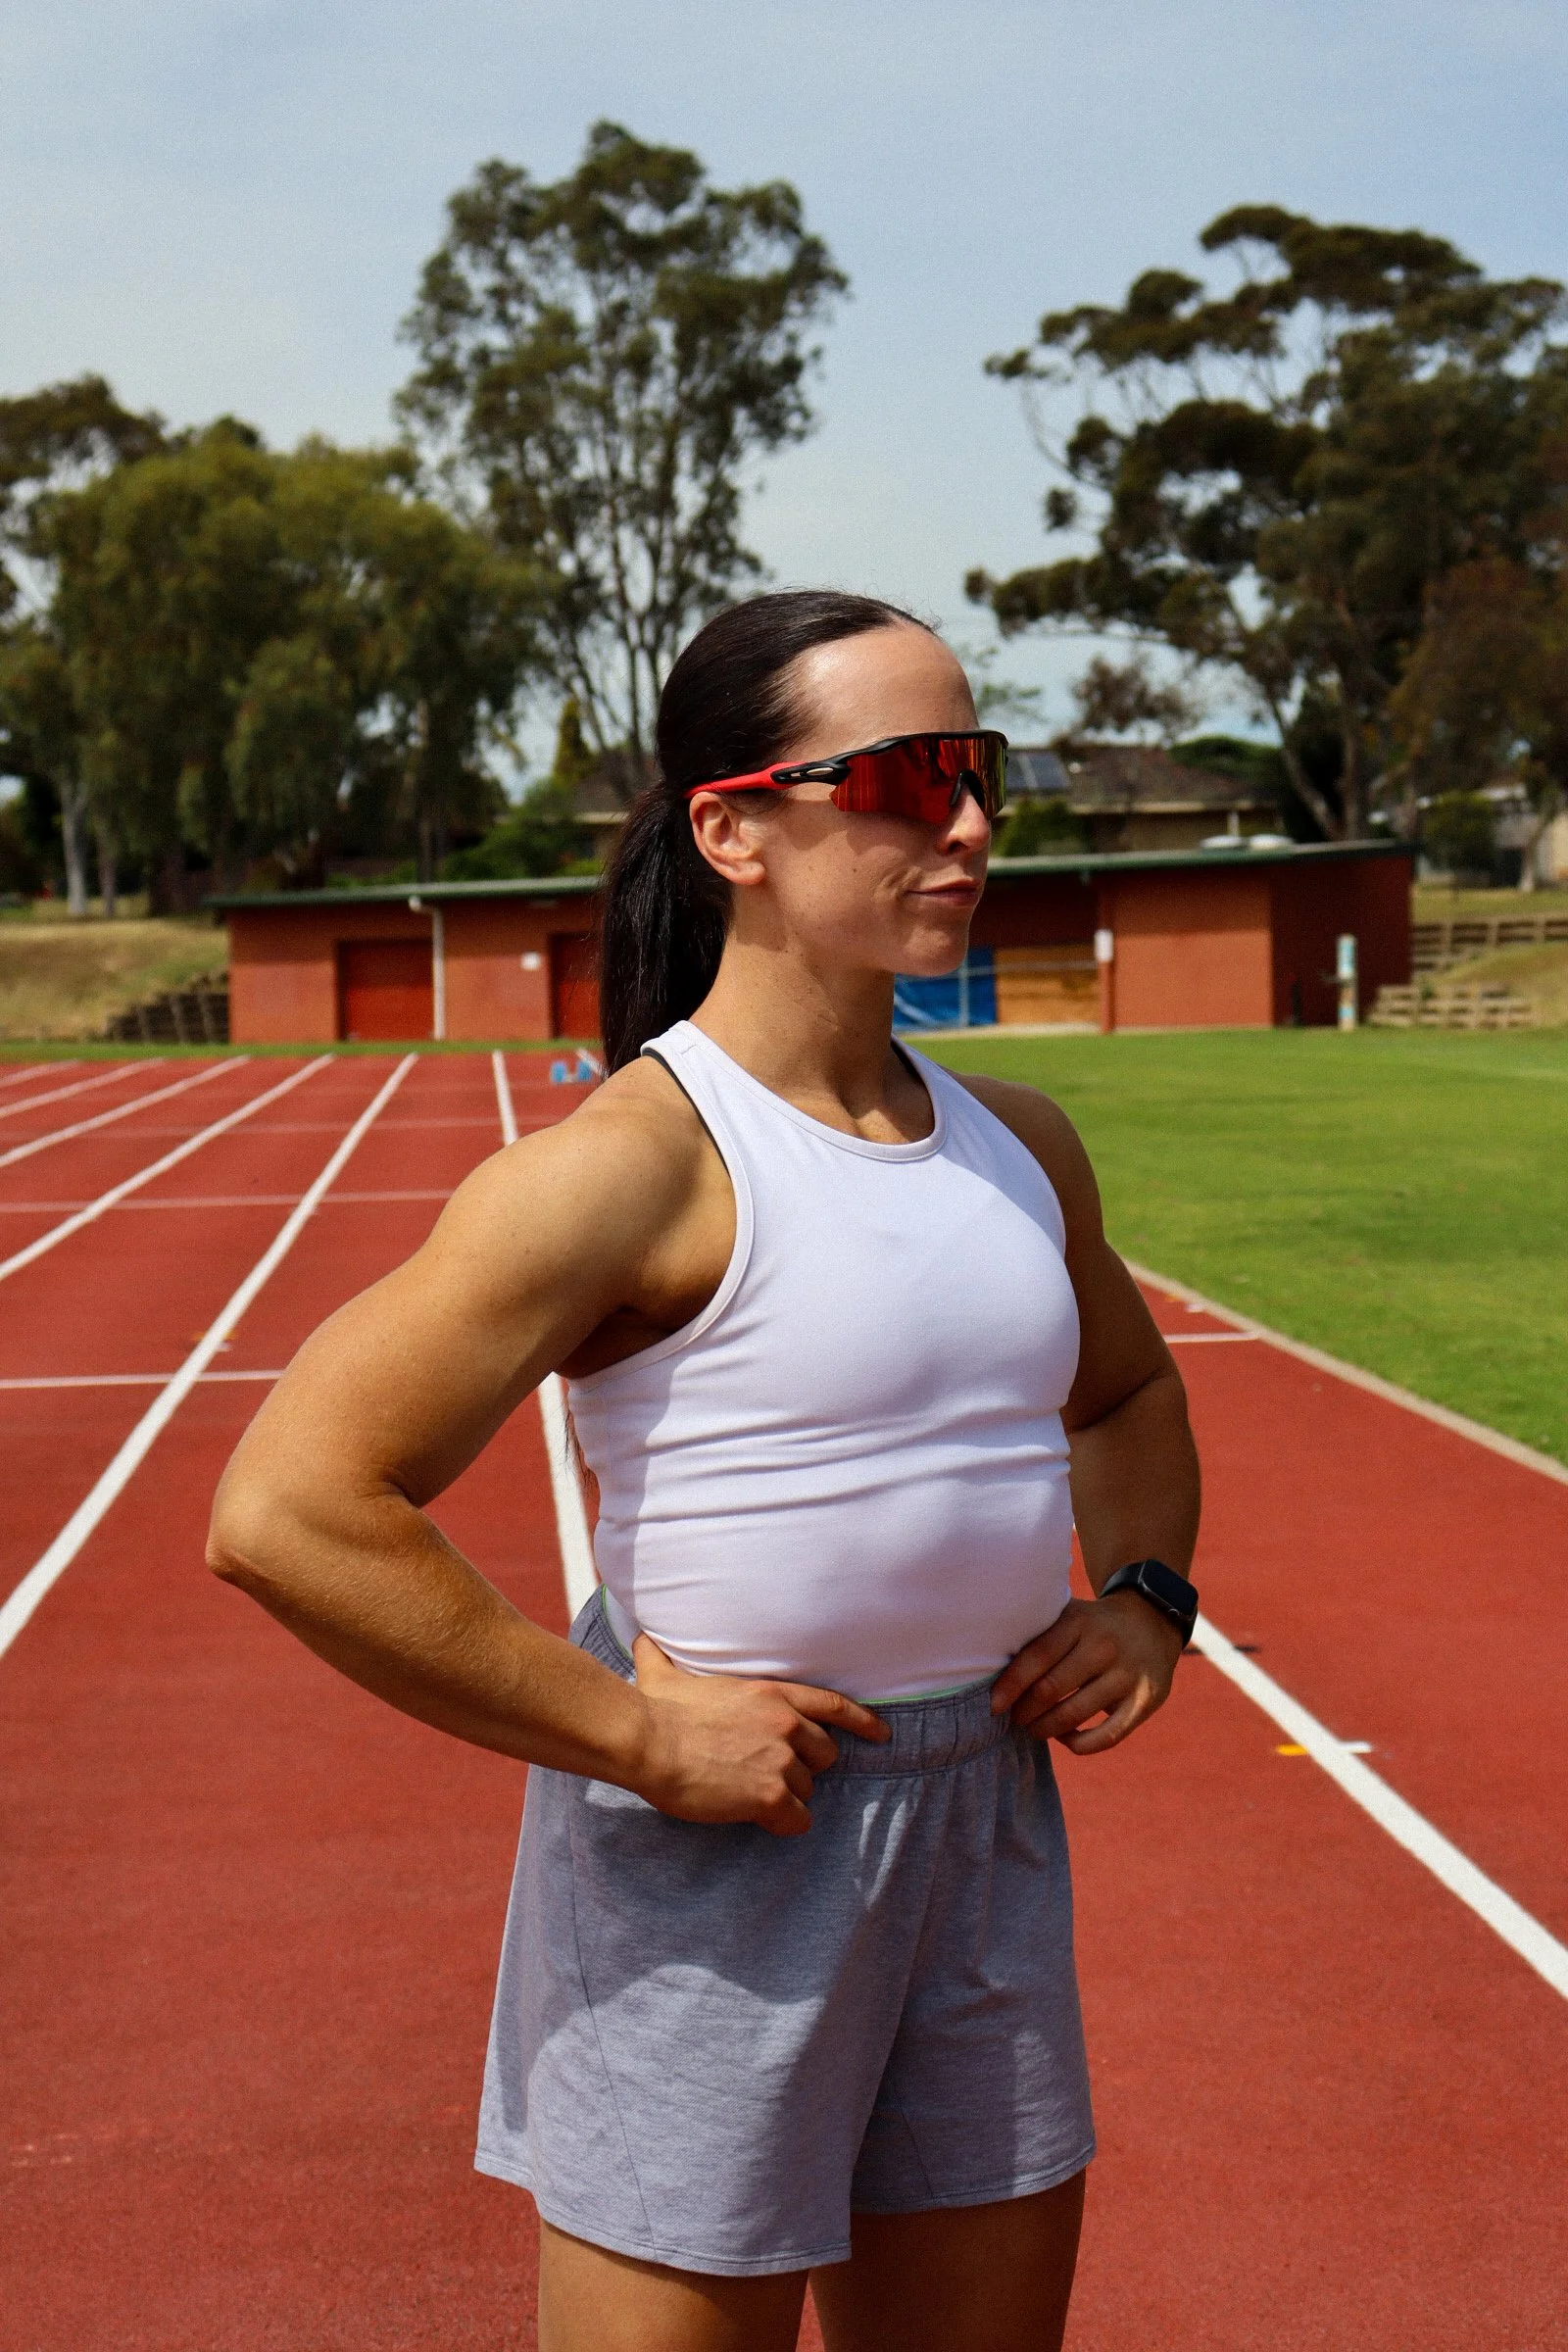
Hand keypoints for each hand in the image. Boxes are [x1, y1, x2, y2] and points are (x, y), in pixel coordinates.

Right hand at [628, 1634, 888, 1836]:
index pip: (833, 1705)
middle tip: (771, 1773)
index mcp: (771, 1693)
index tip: (881, 1734)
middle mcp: (785, 1723)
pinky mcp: (772, 1794)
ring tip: (753, 1796)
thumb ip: (661, 1658)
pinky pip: (797, 1819)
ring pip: (807, 1789)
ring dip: (787, 1796)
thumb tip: (641, 1642)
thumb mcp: (664, 1674)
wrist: (648, 1741)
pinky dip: (783, 1823)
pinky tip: (762, 1819)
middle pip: (824, 1754)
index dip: (861, 1721)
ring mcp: (781, 1759)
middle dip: (804, 1766)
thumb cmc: (654, 1710)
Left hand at [990, 1592, 1182, 1754]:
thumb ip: (1039, 1635)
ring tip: (1034, 1728)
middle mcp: (1104, 1647)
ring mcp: (1127, 1675)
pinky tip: (1065, 1738)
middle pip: (1051, 1689)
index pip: (1036, 1657)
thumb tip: (991, 1668)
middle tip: (1015, 1718)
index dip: (1011, 1685)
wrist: (1153, 1619)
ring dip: (1046, 1728)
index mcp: (1079, 1622)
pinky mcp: (1145, 1701)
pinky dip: (1079, 1743)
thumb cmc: (1093, 1624)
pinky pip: (1107, 1735)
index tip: (994, 1705)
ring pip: (1074, 1714)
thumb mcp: (1070, 1614)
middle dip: (1025, 1710)